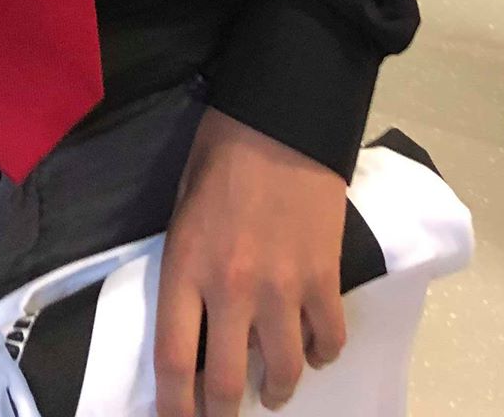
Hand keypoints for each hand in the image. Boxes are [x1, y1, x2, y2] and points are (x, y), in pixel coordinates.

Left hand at [155, 110, 345, 415]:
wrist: (282, 117)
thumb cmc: (221, 154)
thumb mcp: (183, 207)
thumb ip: (189, 267)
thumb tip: (199, 320)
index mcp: (187, 265)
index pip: (176, 361)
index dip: (175, 409)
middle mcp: (233, 288)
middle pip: (228, 384)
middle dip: (224, 414)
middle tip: (225, 416)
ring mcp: (284, 287)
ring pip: (285, 372)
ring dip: (277, 390)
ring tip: (273, 388)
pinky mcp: (325, 277)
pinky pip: (329, 340)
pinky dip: (323, 353)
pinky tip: (314, 347)